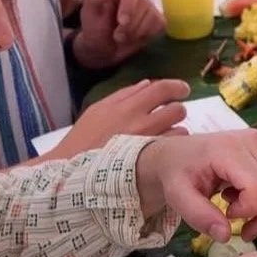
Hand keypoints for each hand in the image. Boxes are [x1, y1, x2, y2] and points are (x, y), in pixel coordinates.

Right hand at [54, 78, 190, 158]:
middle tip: (170, 115)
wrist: (73, 172)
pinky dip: (172, 146)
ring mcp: (150, 145)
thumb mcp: (98, 110)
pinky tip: (162, 150)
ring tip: (165, 134)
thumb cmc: (83, 140)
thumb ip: (124, 95)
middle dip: (177, 109)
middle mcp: (142, 124)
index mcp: (127, 107)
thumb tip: (147, 84)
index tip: (182, 90)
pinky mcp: (153, 163)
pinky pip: (173, 149)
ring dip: (177, 130)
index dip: (177, 86)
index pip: (162, 89)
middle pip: (177, 109)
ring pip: (180, 131)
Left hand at [73, 0, 164, 67]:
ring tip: (123, 38)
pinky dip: (147, 36)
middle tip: (117, 36)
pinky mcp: (157, 20)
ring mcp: (149, 7)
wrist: (102, 48)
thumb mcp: (88, 10)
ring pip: (152, 17)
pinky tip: (135, 38)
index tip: (122, 22)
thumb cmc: (94, 27)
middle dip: (130, 26)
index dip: (128, 6)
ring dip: (136, 33)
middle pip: (143, 5)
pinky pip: (159, 26)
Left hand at [135, 129, 256, 241]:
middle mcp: (253, 141)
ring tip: (235, 207)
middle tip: (242, 229)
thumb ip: (199, 216)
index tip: (227, 215)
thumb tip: (225, 236)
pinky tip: (241, 193)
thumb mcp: (177, 196)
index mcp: (228, 149)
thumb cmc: (177, 173)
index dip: (248, 210)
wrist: (178, 153)